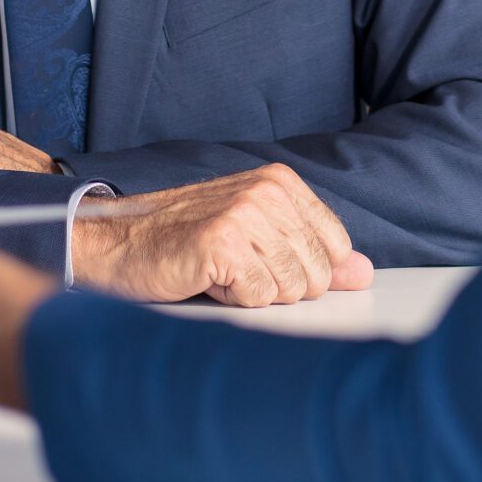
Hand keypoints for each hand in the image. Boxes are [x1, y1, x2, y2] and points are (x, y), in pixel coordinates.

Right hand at [71, 164, 375, 307]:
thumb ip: (314, 254)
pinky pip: (258, 297)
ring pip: (291, 289)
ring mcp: (245, 214)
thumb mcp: (258, 239)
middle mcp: (267, 191)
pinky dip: (232, 298)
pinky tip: (206, 277)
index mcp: (281, 182)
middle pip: (317, 274)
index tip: (262, 259)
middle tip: (235, 266)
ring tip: (219, 270)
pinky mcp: (222, 243)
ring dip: (253, 293)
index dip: (302, 270)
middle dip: (278, 285)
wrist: (117, 242)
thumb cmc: (184, 240)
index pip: (337, 248)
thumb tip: (364, 272)